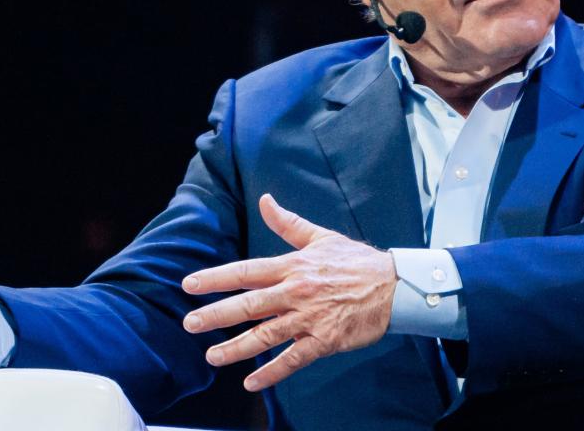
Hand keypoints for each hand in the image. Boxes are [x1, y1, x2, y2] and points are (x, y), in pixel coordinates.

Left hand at [181, 194, 395, 391]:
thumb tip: (265, 200)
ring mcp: (309, 318)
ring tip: (212, 356)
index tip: (190, 284)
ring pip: (265, 335)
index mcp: (292, 266)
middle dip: (216, 315)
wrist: (394, 286)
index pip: (246, 271)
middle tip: (189, 323)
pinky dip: (271, 372)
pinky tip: (251, 381)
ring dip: (236, 347)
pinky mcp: (324, 340)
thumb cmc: (356, 262)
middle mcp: (296, 292)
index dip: (216, 278)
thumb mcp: (320, 237)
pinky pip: (292, 359)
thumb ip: (287, 223)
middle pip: (248, 305)